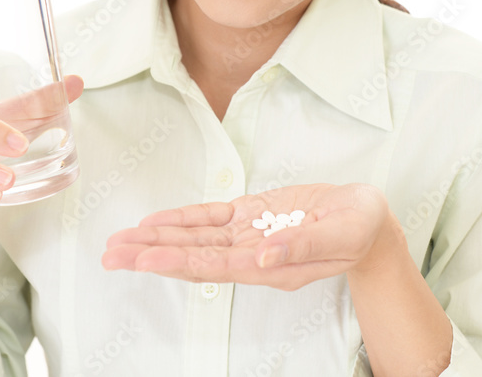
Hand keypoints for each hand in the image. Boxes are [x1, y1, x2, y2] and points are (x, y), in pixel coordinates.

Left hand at [102, 183, 394, 290]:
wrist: (370, 222)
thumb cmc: (360, 229)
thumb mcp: (342, 234)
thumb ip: (303, 246)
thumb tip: (264, 256)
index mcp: (270, 266)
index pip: (214, 266)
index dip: (177, 260)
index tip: (143, 258)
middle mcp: (251, 255)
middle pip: (192, 256)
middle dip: (150, 254)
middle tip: (111, 254)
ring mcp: (248, 235)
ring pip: (194, 237)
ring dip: (156, 238)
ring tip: (120, 241)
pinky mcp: (251, 215)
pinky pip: (209, 218)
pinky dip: (182, 218)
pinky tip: (156, 222)